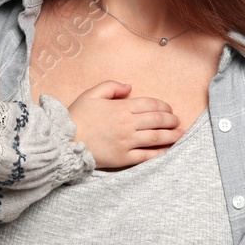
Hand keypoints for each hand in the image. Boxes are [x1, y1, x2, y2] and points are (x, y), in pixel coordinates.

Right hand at [66, 80, 180, 169]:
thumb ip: (112, 86)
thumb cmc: (77, 116)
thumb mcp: (91, 94)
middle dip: (171, 120)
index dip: (164, 106)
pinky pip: (146, 156)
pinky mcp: (123, 158)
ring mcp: (127, 142)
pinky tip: (167, 150)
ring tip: (180, 134)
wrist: (65, 141)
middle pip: (157, 120)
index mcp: (121, 107)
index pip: (150, 105)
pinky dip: (159, 152)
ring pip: (156, 137)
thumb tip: (130, 87)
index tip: (169, 109)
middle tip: (177, 121)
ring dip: (171, 135)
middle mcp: (127, 124)